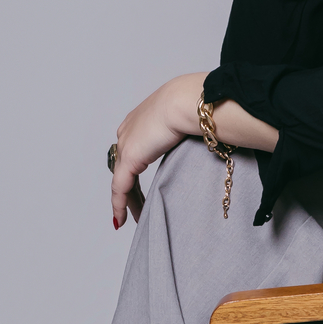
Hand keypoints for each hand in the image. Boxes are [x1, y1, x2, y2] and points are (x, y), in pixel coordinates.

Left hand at [110, 75, 200, 227]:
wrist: (187, 102)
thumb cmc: (194, 106)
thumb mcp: (188, 119)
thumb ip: (187, 131)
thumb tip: (203, 138)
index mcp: (140, 119)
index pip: (133, 149)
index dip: (134, 169)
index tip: (139, 183)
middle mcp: (128, 131)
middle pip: (124, 167)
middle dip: (130, 189)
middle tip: (138, 207)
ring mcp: (126, 144)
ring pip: (121, 180)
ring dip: (128, 200)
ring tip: (135, 218)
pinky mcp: (130, 158)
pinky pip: (119, 188)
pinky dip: (119, 205)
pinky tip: (121, 220)